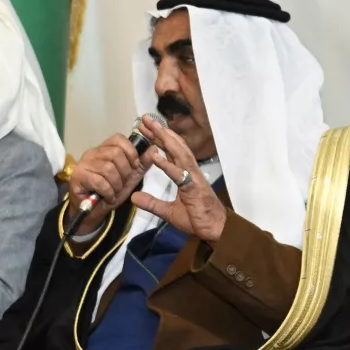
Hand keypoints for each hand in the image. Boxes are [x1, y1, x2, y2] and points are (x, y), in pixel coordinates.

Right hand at [66, 133, 147, 228]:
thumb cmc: (110, 192)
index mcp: (104, 149)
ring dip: (116, 184)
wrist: (93, 212)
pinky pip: (99, 181)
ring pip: (108, 168)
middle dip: (125, 171)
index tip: (134, 166)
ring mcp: (83, 164)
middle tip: (122, 184)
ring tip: (114, 192)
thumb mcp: (130, 178)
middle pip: (115, 153)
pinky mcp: (78, 177)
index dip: (130, 152)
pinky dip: (108, 192)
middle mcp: (92, 153)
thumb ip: (142, 163)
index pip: (118, 138)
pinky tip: (108, 197)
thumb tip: (154, 148)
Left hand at [130, 115, 228, 241]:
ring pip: (179, 154)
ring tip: (152, 128)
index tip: (145, 128)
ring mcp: (193, 178)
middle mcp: (190, 171)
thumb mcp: (169, 212)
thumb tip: (134, 198)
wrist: (215, 231)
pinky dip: (167, 165)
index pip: (170, 152)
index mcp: (185, 174)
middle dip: (160, 132)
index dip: (158, 139)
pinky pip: (179, 174)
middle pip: (174, 147)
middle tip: (144, 119)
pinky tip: (155, 156)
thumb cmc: (197, 219)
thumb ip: (152, 203)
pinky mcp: (194, 188)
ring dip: (165, 140)